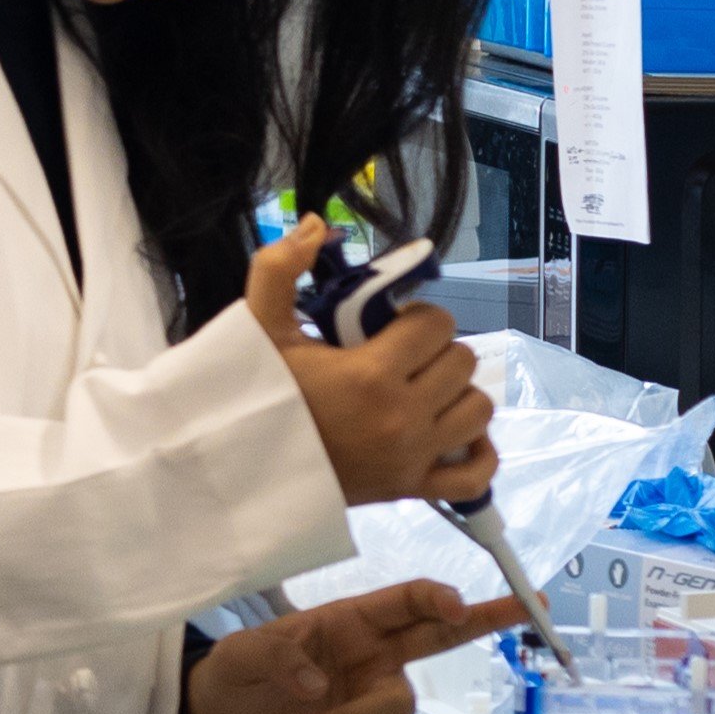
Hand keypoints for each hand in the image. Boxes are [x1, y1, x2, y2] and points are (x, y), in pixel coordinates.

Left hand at [186, 579, 526, 713]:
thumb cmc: (234, 673)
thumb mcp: (240, 654)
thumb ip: (277, 658)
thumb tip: (318, 687)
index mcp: (348, 620)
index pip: (404, 600)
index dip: (435, 598)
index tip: (455, 604)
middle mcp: (373, 653)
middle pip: (442, 634)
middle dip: (488, 619)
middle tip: (533, 605)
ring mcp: (373, 694)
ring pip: (404, 704)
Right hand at [253, 222, 499, 506]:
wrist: (236, 465)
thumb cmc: (252, 395)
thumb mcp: (258, 329)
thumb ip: (278, 268)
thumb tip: (316, 224)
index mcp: (370, 374)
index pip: (437, 325)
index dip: (417, 318)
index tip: (388, 328)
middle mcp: (402, 416)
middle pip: (462, 362)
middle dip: (434, 352)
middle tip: (398, 359)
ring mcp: (412, 456)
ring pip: (478, 410)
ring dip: (455, 394)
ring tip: (420, 392)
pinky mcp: (413, 488)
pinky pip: (477, 474)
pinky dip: (476, 453)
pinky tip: (451, 434)